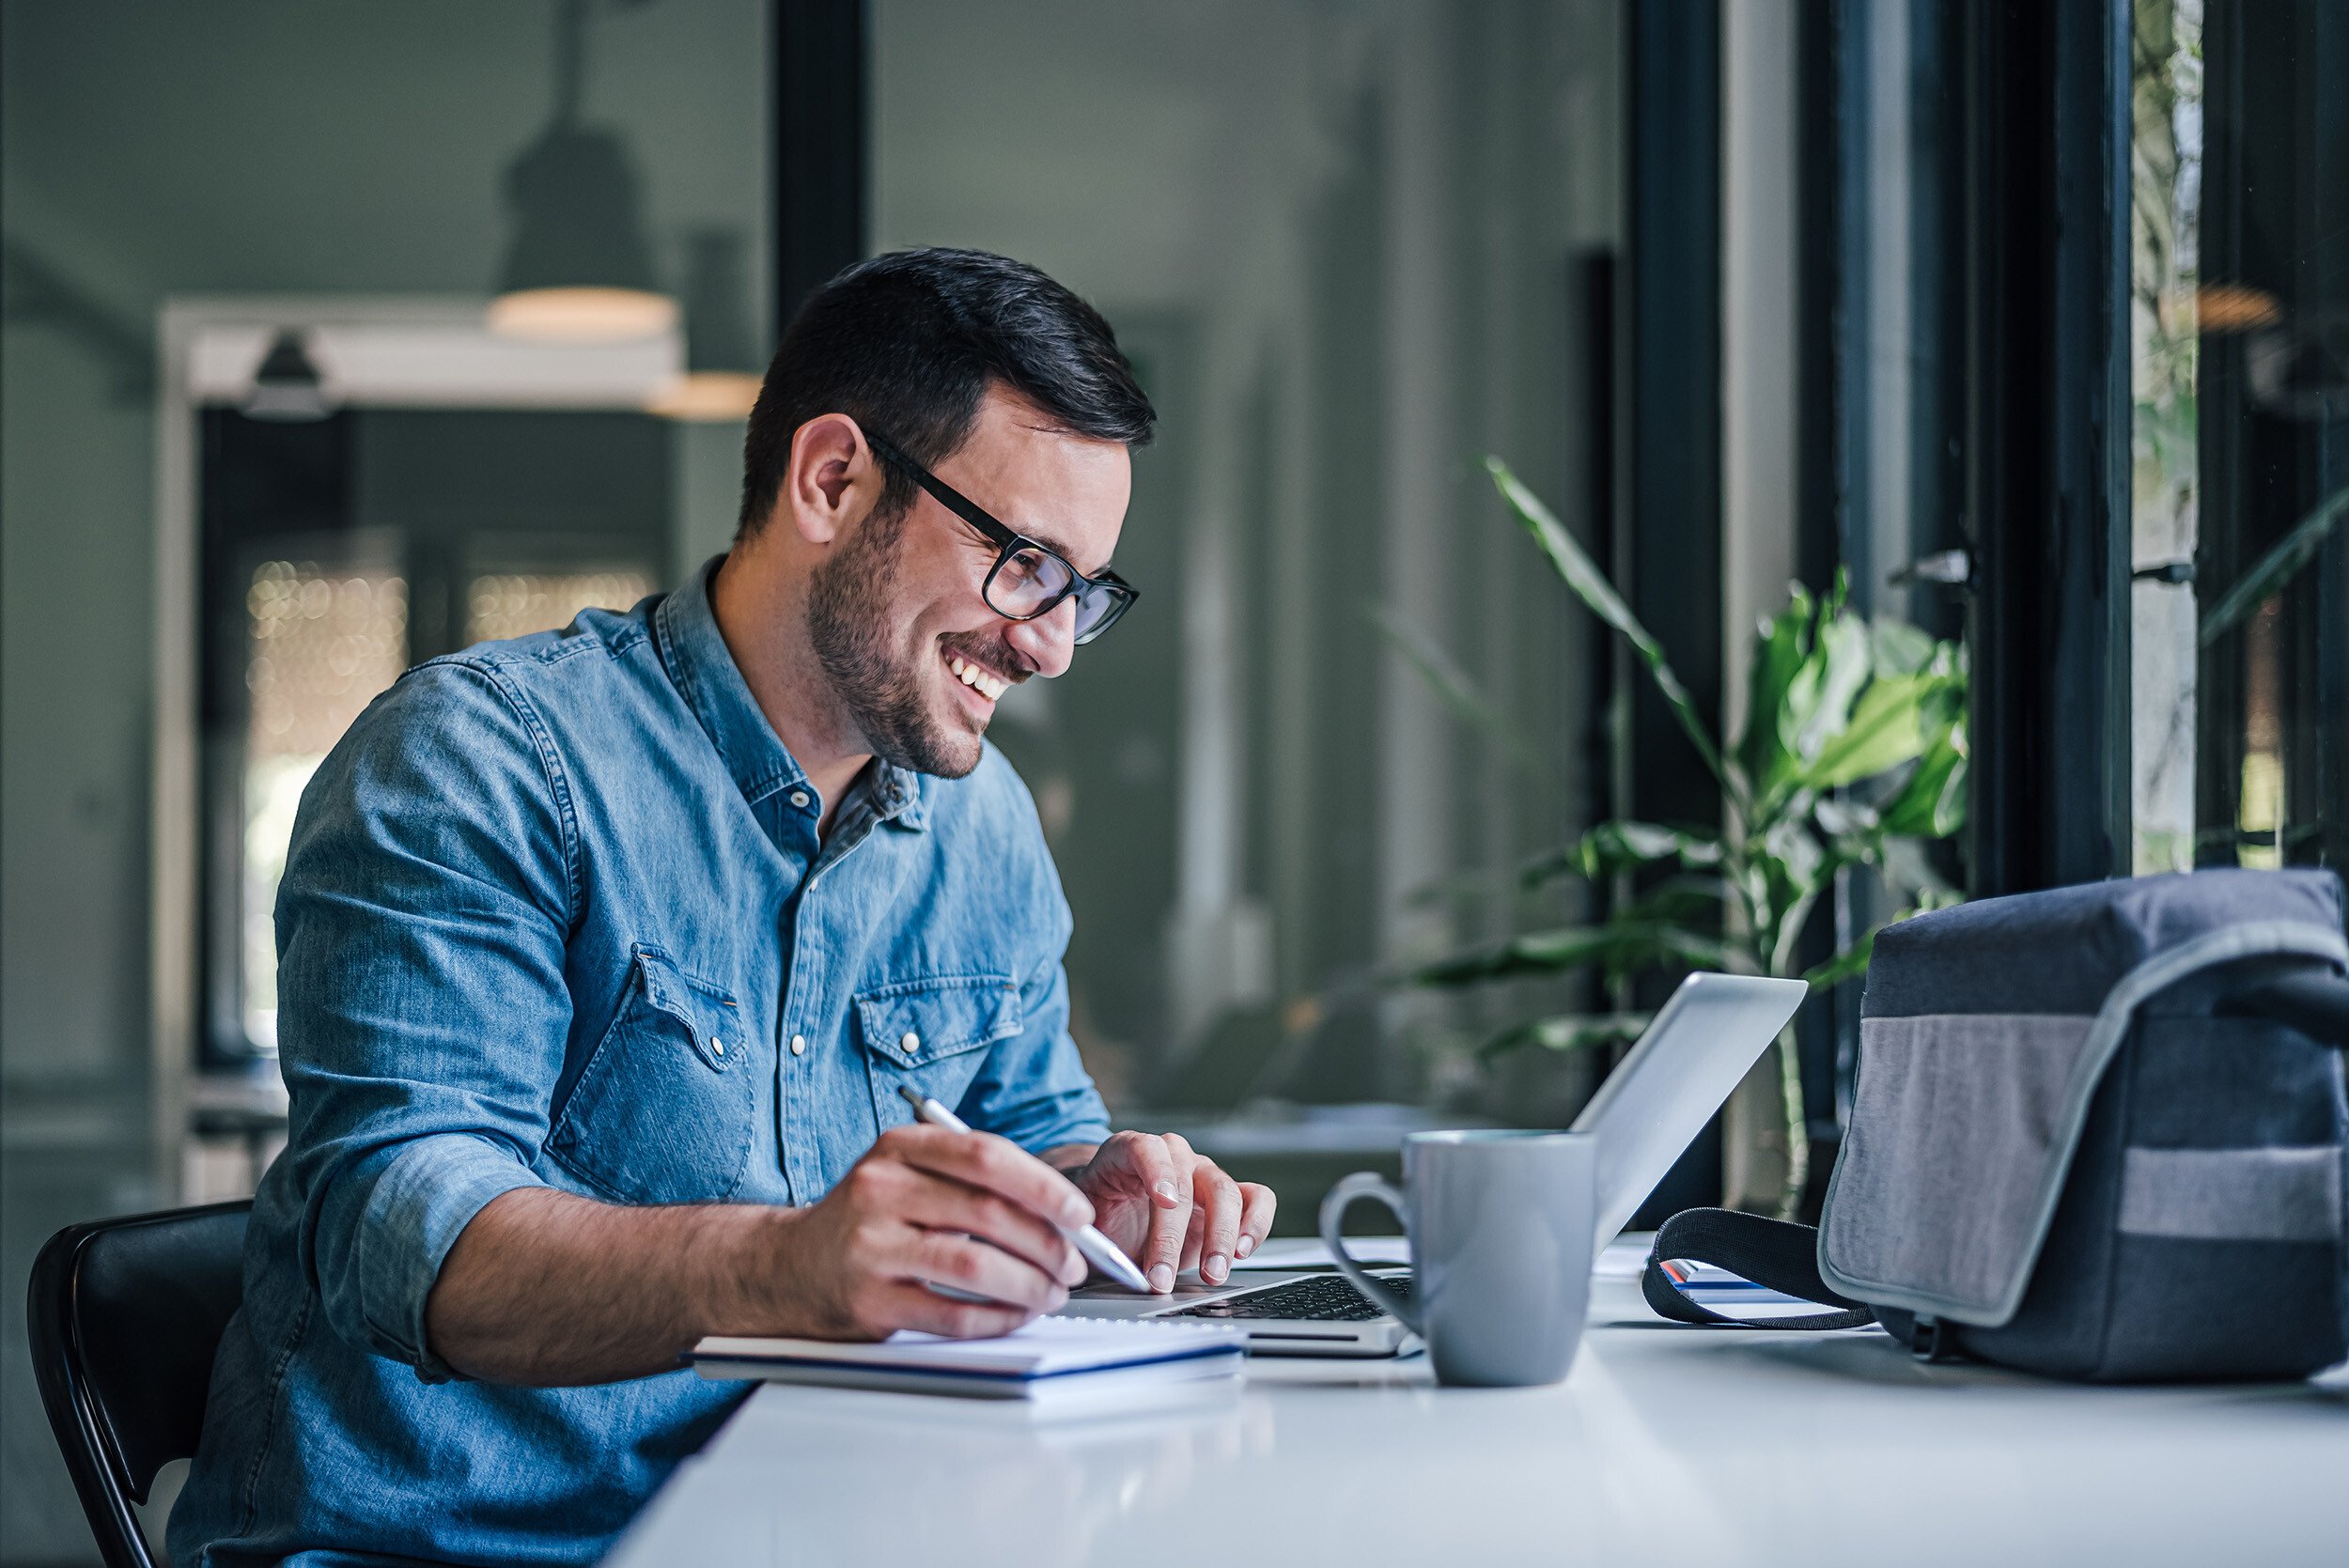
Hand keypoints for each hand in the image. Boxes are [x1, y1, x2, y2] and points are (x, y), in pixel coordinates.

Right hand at [762, 1124, 1093, 1338]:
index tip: (1080, 1214)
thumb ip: (973, 1182)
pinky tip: (1016, 1315)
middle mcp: (879, 1189)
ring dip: (1029, 1284)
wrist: (789, 1267)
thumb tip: (1062, 1213)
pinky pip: (951, 1315)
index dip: (1043, 1186)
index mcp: (898, 1147)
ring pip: (974, 1265)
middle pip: (987, 1212)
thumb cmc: (870, 1219)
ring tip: (1052, 1293)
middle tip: (1075, 1264)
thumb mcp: (907, 1174)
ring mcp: (870, 1246)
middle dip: (1047, 1243)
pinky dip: (997, 1319)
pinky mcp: (868, 1300)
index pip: (985, 1156)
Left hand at [1060, 1132, 1275, 1291]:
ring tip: (1211, 1273)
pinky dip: (1255, 1224)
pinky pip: (1257, 1199)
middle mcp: (1171, 1157)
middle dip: (1175, 1235)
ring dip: (1221, 1236)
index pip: (1144, 1148)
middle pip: (1186, 1181)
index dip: (1156, 1170)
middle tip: (1162, 1277)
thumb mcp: (1079, 1224)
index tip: (1163, 1201)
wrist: (1115, 1222)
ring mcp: (1203, 1174)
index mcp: (1127, 1151)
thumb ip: (1081, 1234)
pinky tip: (1241, 1251)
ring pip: (1224, 1191)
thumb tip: (1084, 1253)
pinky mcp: (1230, 1199)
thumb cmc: (1098, 1216)